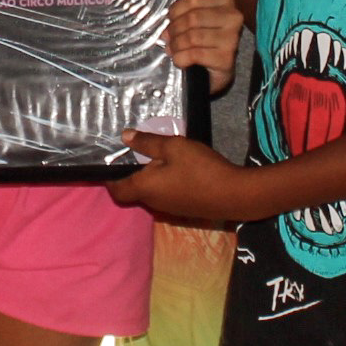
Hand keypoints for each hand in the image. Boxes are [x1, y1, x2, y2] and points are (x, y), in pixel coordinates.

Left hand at [111, 126, 259, 224]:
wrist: (235, 195)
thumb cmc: (200, 169)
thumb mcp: (174, 147)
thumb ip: (148, 142)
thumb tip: (125, 136)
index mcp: (144, 188)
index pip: (116, 190)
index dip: (110, 178)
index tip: (112, 160)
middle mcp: (153, 202)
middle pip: (134, 189)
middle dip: (133, 172)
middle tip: (139, 150)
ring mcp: (169, 209)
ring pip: (151, 192)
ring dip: (151, 177)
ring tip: (161, 155)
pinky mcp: (184, 209)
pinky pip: (166, 194)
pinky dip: (166, 182)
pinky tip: (180, 168)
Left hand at [166, 0, 242, 89]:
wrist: (219, 69)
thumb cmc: (207, 41)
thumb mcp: (198, 20)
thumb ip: (183, 16)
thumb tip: (167, 30)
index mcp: (225, 0)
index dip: (176, 9)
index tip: (170, 19)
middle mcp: (233, 17)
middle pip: (193, 18)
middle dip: (174, 30)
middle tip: (168, 38)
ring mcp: (232, 38)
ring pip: (192, 37)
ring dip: (176, 45)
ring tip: (172, 50)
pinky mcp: (226, 58)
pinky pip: (195, 54)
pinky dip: (181, 58)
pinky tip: (180, 60)